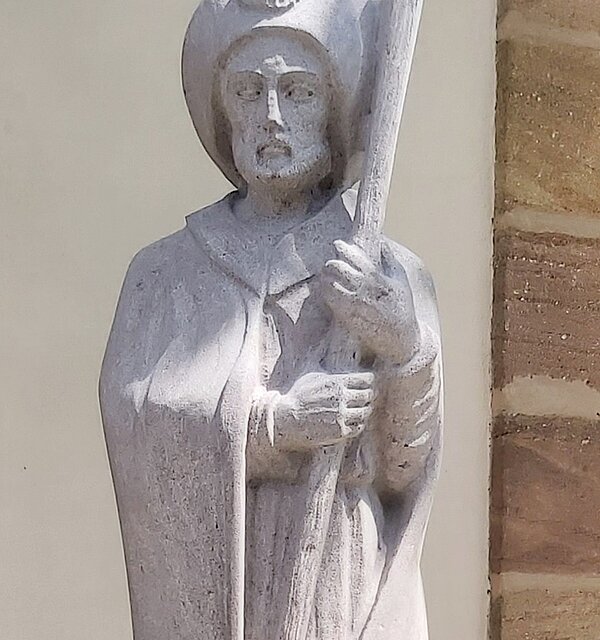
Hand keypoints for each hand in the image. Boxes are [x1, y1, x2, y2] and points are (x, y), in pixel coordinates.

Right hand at [273, 371, 374, 450]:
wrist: (286, 421)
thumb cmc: (297, 397)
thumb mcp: (311, 377)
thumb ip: (328, 371)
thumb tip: (334, 359)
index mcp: (336, 382)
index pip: (366, 379)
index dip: (368, 381)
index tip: (368, 383)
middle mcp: (342, 398)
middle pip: (368, 395)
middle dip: (369, 395)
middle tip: (367, 397)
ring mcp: (342, 415)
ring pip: (365, 412)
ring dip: (364, 410)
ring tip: (361, 410)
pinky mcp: (340, 431)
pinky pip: (358, 427)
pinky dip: (358, 424)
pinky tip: (353, 421)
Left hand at [322, 240, 419, 363]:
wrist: (401, 339)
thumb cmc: (402, 307)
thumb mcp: (401, 280)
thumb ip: (390, 259)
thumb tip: (381, 240)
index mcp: (378, 277)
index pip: (355, 256)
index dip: (343, 248)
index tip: (338, 245)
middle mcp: (365, 288)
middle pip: (337, 267)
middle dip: (332, 263)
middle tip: (331, 265)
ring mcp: (354, 303)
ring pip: (329, 281)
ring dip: (325, 277)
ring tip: (327, 277)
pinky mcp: (346, 316)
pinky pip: (328, 298)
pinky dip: (325, 291)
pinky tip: (327, 291)